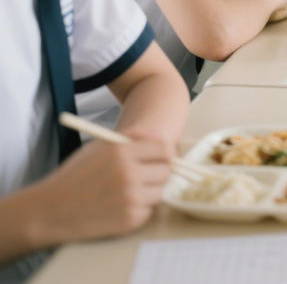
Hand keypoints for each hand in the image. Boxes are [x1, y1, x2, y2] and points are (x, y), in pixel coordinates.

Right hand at [37, 129, 172, 242]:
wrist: (49, 211)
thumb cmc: (74, 176)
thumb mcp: (98, 147)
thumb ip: (130, 138)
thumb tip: (160, 136)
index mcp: (121, 151)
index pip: (164, 149)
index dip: (163, 153)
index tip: (158, 158)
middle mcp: (129, 173)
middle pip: (166, 170)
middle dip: (158, 172)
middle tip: (145, 176)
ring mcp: (131, 198)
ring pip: (160, 191)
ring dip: (150, 191)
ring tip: (127, 192)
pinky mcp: (130, 220)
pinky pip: (148, 211)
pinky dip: (139, 209)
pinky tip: (119, 207)